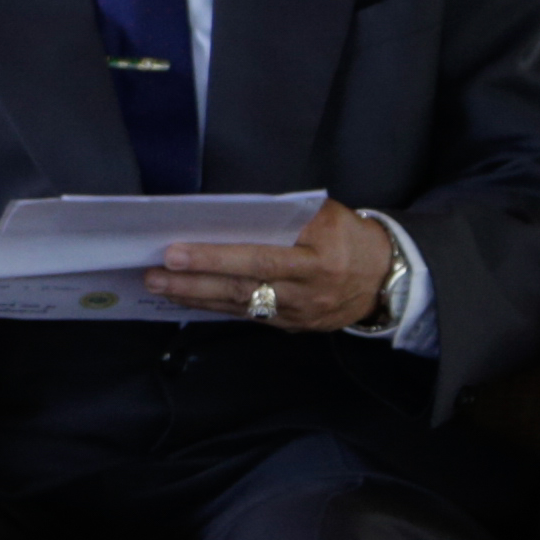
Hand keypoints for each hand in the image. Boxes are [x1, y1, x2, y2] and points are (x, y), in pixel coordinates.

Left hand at [146, 198, 393, 332]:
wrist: (386, 280)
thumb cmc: (352, 238)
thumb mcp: (330, 217)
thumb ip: (288, 215)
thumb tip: (234, 212)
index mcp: (317, 259)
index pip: (258, 258)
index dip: (215, 257)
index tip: (175, 252)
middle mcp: (305, 291)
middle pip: (241, 287)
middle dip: (193, 281)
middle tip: (153, 274)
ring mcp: (297, 314)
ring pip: (239, 306)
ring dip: (196, 296)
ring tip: (159, 286)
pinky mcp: (291, 327)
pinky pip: (247, 316)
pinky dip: (215, 306)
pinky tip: (189, 298)